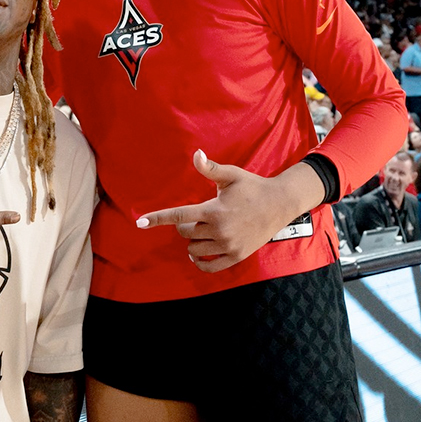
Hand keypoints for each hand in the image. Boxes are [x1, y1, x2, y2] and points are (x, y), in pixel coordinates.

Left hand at [137, 150, 311, 272]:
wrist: (280, 204)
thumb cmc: (253, 187)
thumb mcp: (231, 175)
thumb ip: (210, 169)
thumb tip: (196, 154)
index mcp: (214, 210)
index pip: (178, 216)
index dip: (157, 218)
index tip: (140, 223)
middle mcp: (219, 230)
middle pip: (186, 233)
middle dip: (186, 226)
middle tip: (200, 217)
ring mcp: (228, 246)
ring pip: (195, 250)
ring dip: (194, 242)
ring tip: (205, 231)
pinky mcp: (236, 256)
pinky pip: (209, 267)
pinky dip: (200, 263)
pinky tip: (198, 255)